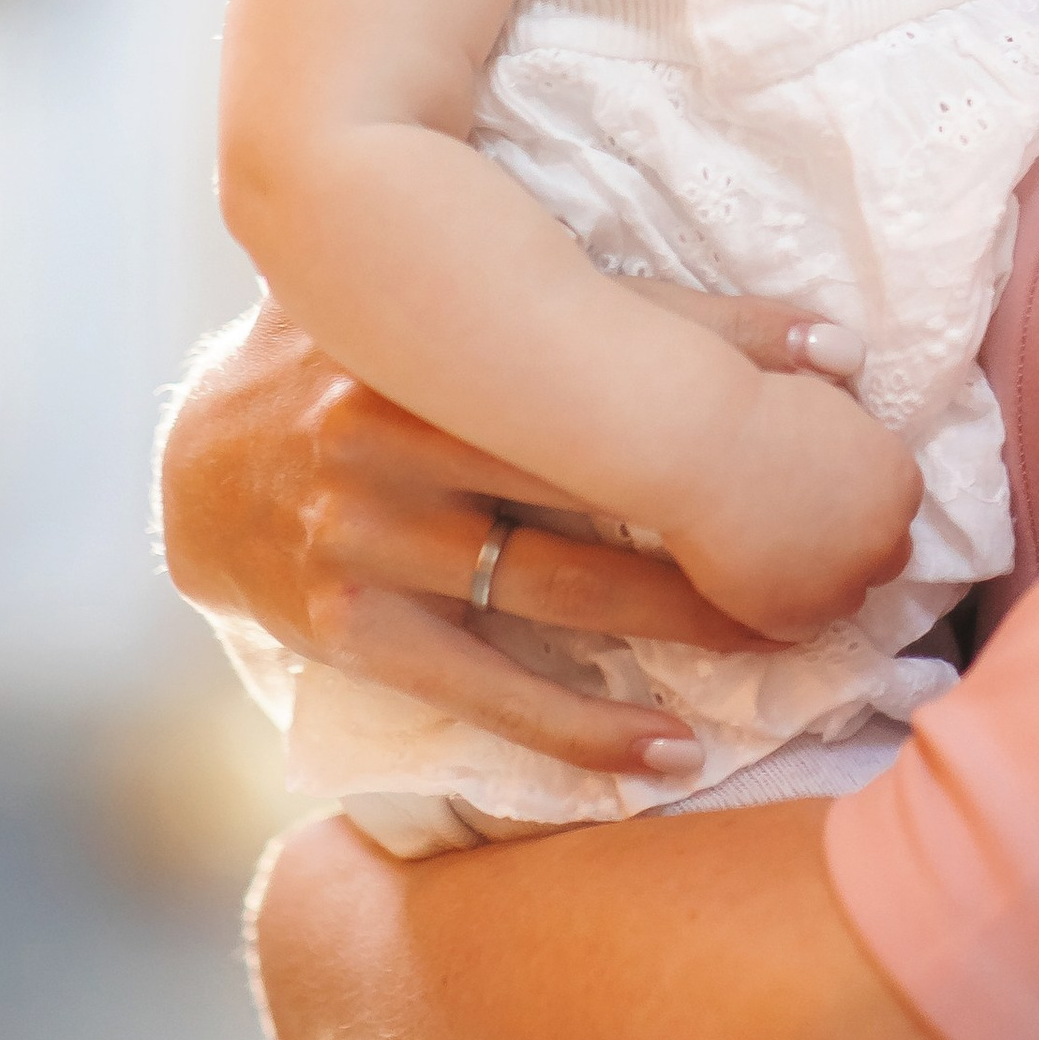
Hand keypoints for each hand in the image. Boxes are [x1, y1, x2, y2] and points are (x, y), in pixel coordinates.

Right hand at [159, 303, 790, 778]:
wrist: (194, 470)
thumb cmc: (353, 363)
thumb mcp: (422, 301)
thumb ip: (540, 288)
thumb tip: (740, 297)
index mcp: (418, 331)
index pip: (597, 326)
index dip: (726, 338)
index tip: (841, 359)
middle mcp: (387, 425)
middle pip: (597, 467)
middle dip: (727, 503)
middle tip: (845, 534)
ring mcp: (365, 534)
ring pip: (563, 586)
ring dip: (686, 619)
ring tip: (790, 636)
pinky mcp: (349, 630)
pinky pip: (489, 690)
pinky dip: (585, 729)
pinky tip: (675, 751)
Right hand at [663, 368, 922, 642]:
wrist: (706, 448)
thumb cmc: (760, 410)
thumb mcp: (833, 412)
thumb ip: (854, 446)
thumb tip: (849, 457)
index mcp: (900, 483)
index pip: (895, 508)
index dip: (860, 505)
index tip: (825, 498)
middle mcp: (884, 540)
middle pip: (884, 557)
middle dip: (852, 547)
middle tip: (803, 532)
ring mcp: (842, 585)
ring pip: (845, 598)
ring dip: (820, 582)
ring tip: (774, 557)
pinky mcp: (796, 619)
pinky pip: (799, 625)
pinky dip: (779, 606)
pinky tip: (751, 578)